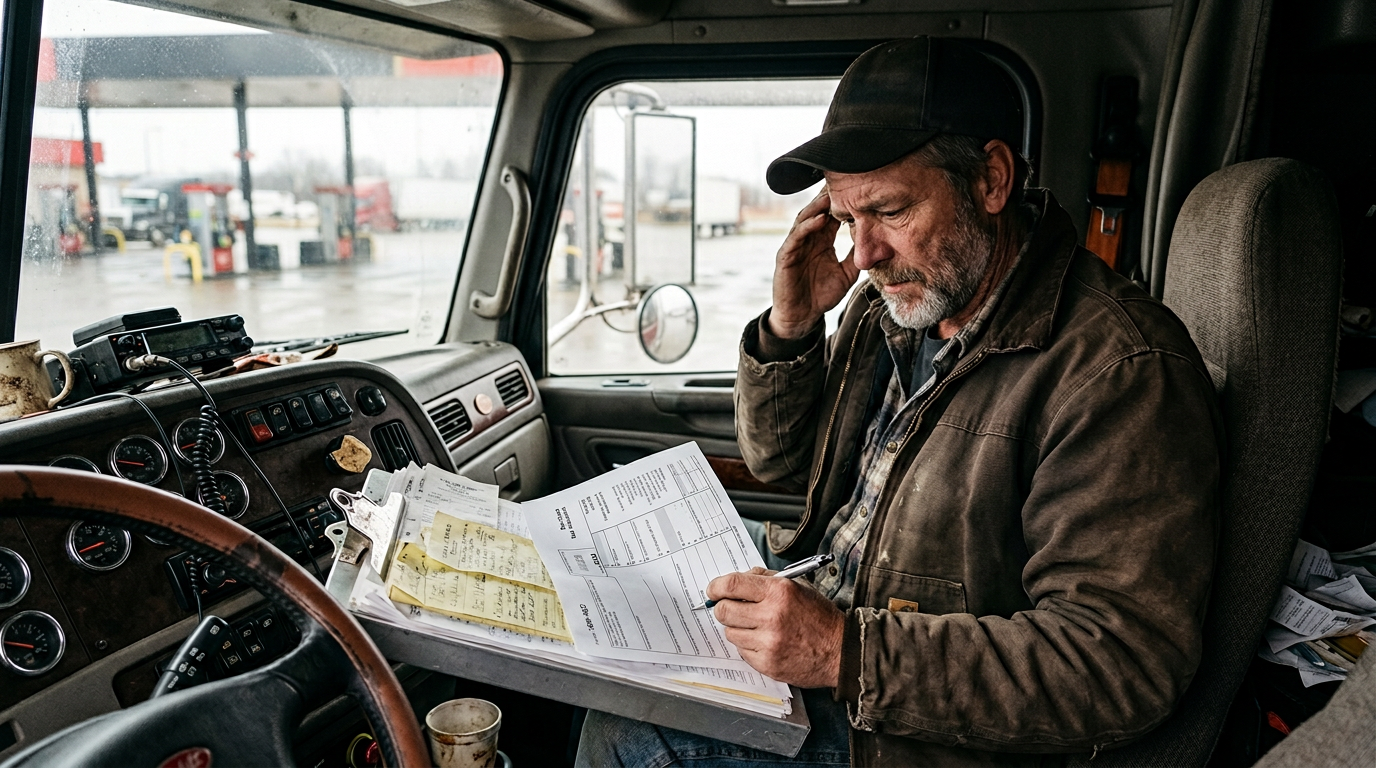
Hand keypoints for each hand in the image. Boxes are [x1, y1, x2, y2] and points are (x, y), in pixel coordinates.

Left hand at [707, 567, 844, 688]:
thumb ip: (765, 580)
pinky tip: (765, 642)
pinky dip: (748, 646)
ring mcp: (768, 642)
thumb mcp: (797, 587)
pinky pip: (741, 651)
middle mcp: (772, 616)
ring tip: (757, 627)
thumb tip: (735, 583)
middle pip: (724, 610)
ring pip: (730, 632)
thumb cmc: (819, 617)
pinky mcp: (767, 663)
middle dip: (724, 608)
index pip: (732, 584)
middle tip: (733, 609)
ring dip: (738, 628)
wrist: (841, 650)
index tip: (713, 590)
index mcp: (779, 592)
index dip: (716, 587)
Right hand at [769, 188, 859, 338]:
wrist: (802, 317)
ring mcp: (795, 246)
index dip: (843, 202)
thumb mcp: (846, 274)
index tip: (859, 188)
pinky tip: (819, 219)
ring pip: (805, 219)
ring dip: (818, 206)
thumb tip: (877, 244)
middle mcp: (808, 239)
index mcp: (822, 240)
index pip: (832, 215)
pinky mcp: (785, 257)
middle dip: (829, 196)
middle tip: (845, 180)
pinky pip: (795, 238)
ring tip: (831, 195)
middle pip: (818, 210)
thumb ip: (856, 257)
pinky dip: (807, 227)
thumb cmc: (821, 295)